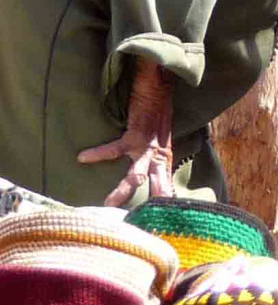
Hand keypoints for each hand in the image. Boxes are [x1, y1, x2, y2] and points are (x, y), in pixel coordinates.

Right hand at [77, 58, 173, 206]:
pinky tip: (82, 157)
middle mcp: (160, 154)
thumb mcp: (162, 135)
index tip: (163, 218)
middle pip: (157, 185)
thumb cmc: (159, 109)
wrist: (161, 83)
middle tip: (140, 221)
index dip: (165, 200)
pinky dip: (98, 153)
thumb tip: (148, 165)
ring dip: (123, 189)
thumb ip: (156, 150)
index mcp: (166, 157)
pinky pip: (114, 148)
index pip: (167, 184)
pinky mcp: (136, 133)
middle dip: (151, 204)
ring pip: (137, 174)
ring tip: (108, 203)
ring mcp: (148, 145)